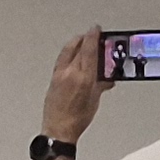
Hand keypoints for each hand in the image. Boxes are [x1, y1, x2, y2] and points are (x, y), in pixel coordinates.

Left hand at [41, 28, 103, 143]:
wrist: (59, 130)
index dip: (93, 36)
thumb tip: (106, 78)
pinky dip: (68, 53)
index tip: (96, 29)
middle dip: (85, 38)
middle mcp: (70, 73)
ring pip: (67, 50)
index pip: (89, 49)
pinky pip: (61, 59)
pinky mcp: (53, 78)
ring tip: (82, 42)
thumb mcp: (94, 100)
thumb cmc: (77, 119)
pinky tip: (72, 55)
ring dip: (76, 43)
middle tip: (92, 35)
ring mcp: (59, 74)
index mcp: (84, 77)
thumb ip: (101, 85)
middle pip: (78, 46)